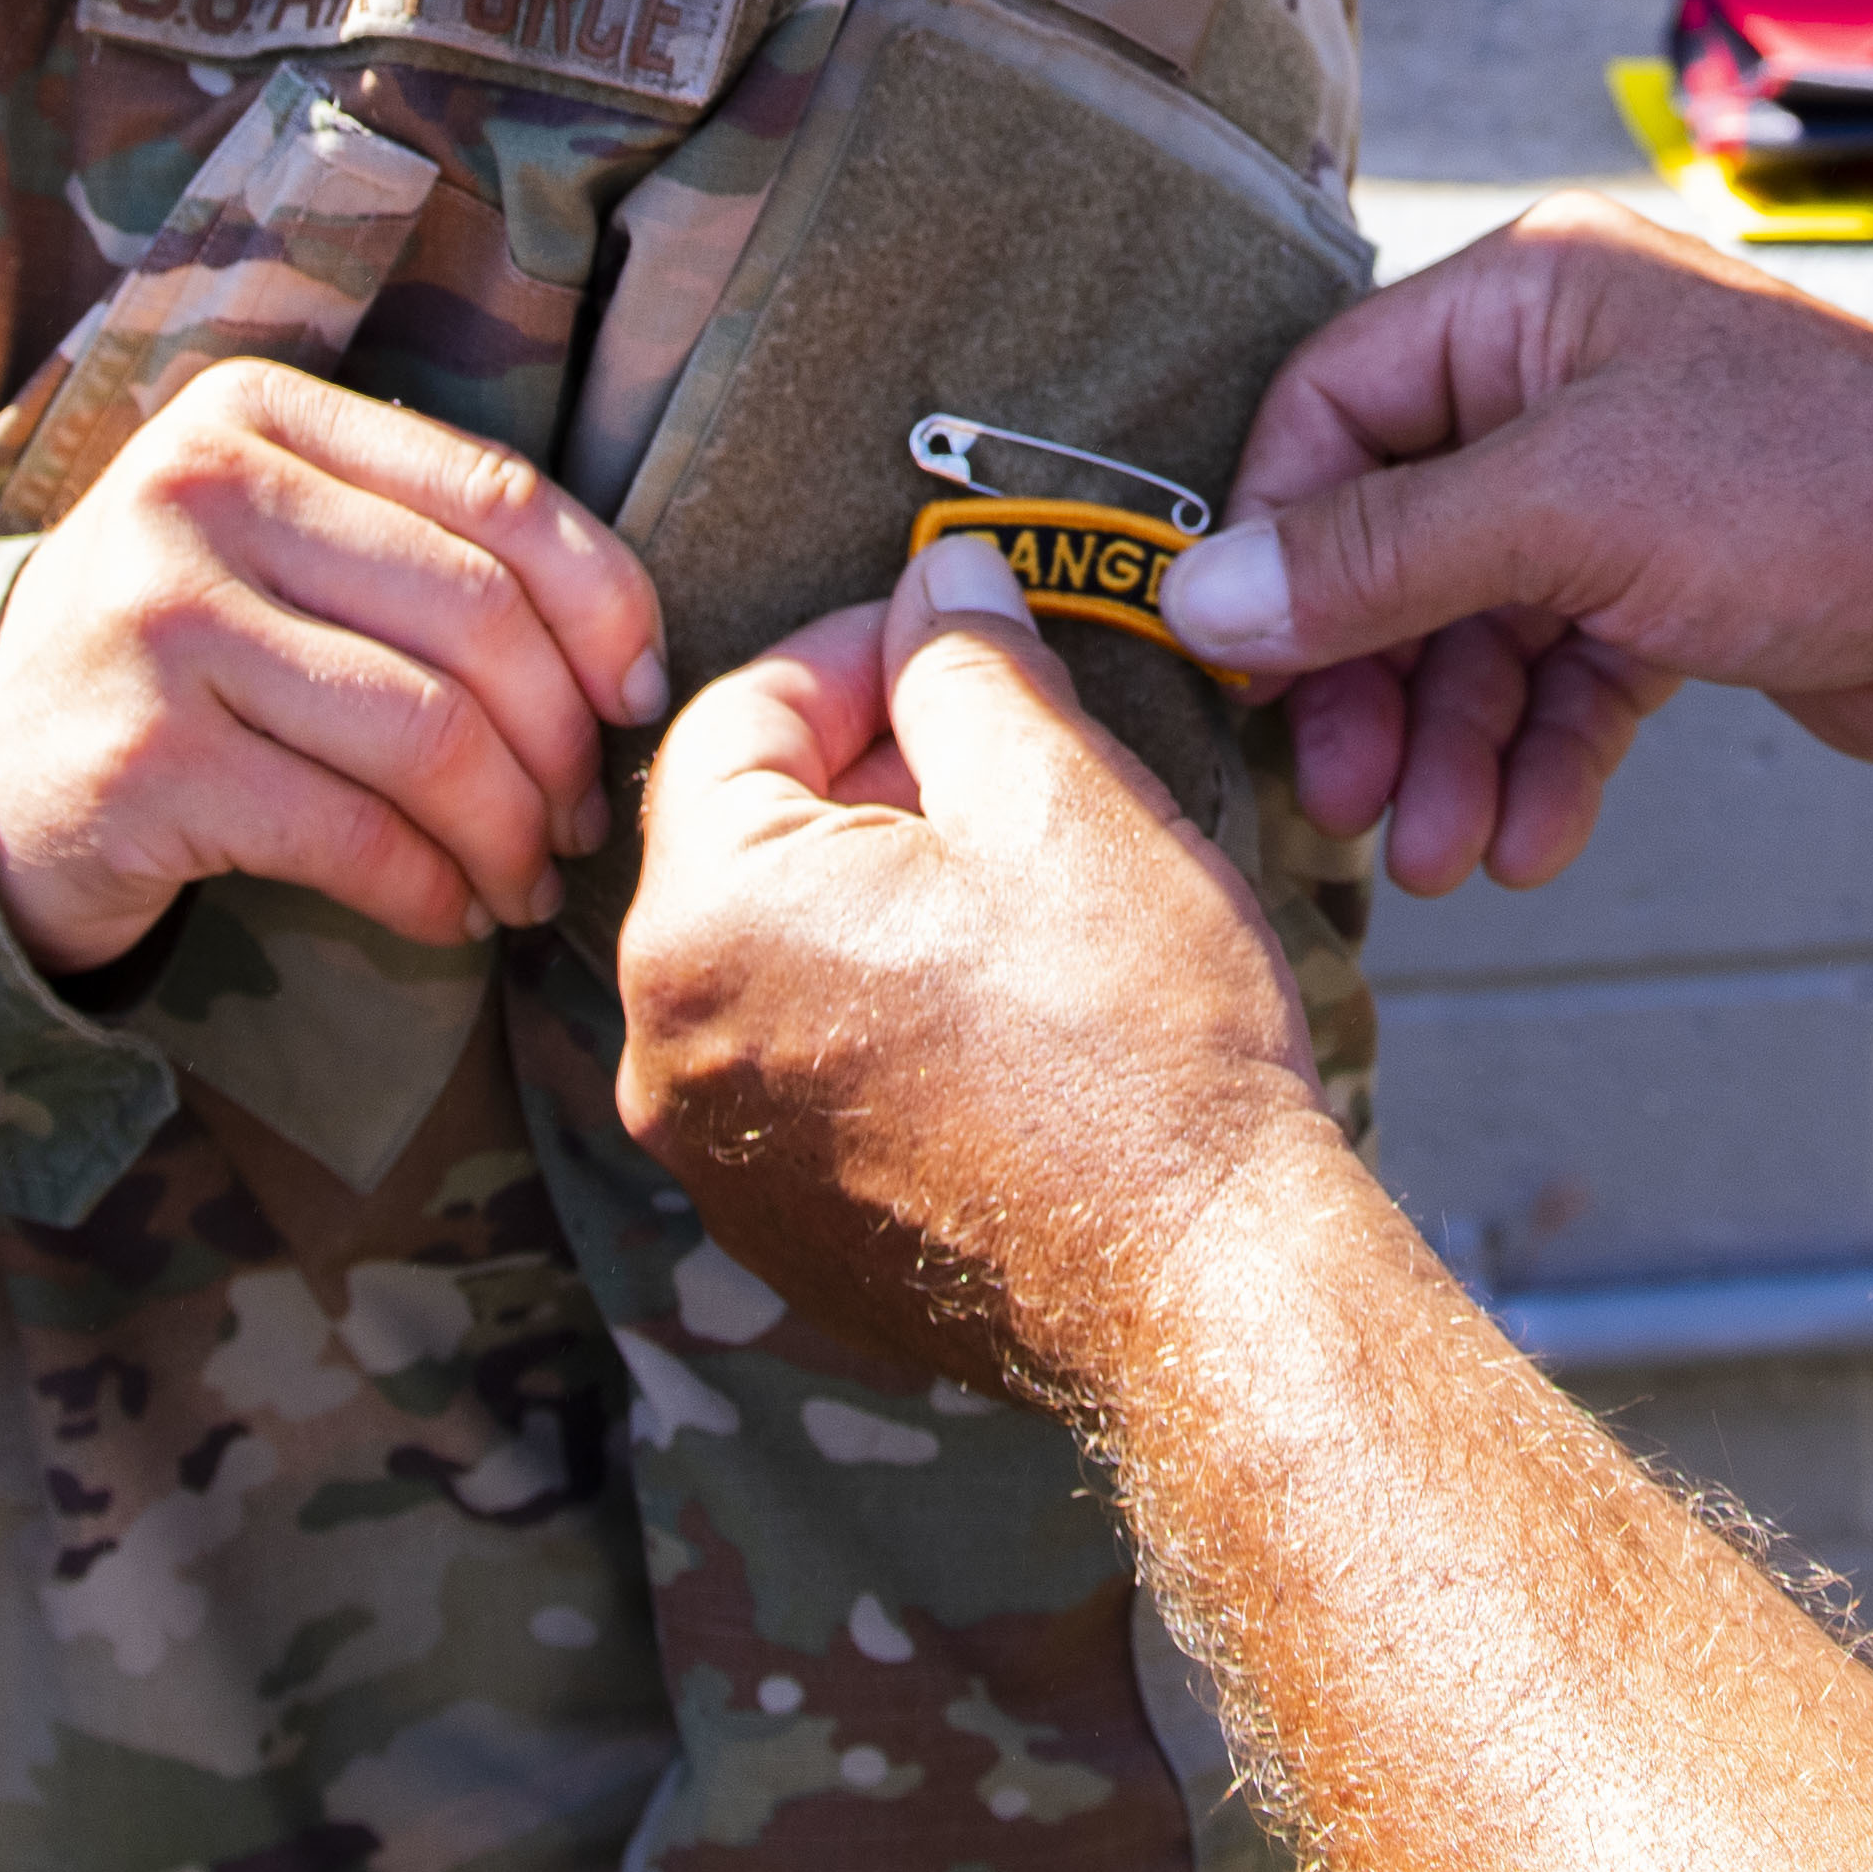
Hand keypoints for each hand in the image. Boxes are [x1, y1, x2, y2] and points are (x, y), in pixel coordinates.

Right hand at [0, 363, 668, 970]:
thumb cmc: (177, 655)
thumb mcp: (273, 548)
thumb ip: (423, 548)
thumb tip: (630, 658)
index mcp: (255, 415)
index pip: (498, 495)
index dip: (606, 604)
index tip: (640, 695)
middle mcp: (200, 494)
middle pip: (476, 619)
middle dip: (560, 740)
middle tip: (584, 818)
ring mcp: (162, 625)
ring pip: (427, 735)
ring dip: (508, 831)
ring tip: (527, 878)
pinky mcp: (144, 761)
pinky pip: (352, 834)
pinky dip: (429, 890)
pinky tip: (450, 915)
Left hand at [618, 537, 1337, 1402]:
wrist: (1204, 1291)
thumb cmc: (1138, 1045)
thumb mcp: (1061, 796)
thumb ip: (968, 666)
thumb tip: (938, 580)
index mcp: (704, 923)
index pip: (738, 717)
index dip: (858, 651)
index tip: (956, 635)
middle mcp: (667, 1052)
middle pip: (744, 840)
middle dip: (870, 774)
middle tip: (1011, 752)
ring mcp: (720, 1158)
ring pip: (778, 956)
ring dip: (878, 894)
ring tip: (1022, 882)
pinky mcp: (785, 1231)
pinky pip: (803, 1070)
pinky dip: (878, 1011)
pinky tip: (1002, 1008)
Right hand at [1160, 197, 1872, 884]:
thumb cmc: (1833, 494)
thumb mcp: (1572, 514)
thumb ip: (1381, 557)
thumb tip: (1202, 595)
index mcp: (1531, 296)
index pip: (1331, 408)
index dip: (1276, 541)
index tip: (1240, 671)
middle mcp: (1569, 376)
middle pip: (1396, 533)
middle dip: (1369, 680)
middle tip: (1342, 805)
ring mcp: (1630, 485)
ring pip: (1480, 625)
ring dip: (1452, 746)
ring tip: (1443, 859)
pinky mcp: (1685, 584)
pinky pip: (1568, 674)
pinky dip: (1541, 757)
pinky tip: (1528, 843)